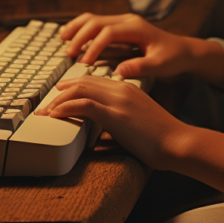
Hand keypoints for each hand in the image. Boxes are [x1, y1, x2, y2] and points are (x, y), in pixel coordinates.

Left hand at [37, 75, 223, 190]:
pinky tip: (55, 115)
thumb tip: (102, 130)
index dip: (73, 86)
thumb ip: (120, 118)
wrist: (178, 142)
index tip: (59, 96)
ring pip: (79, 90)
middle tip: (46, 104)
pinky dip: (65, 108)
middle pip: (83, 82)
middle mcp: (120, 89)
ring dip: (58, 101)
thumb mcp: (137, 121)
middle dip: (61, 92)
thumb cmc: (161, 137)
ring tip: (46, 112)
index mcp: (126, 88)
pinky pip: (83, 105)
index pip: (93, 80)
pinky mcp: (115, 115)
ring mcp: (118, 100)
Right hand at [60, 13, 196, 79]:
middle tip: (69, 54)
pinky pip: (97, 23)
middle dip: (80, 36)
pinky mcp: (120, 27)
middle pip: (97, 21)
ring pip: (94, 18)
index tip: (85, 63)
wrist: (183, 50)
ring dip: (77, 28)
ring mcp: (123, 21)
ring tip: (63, 40)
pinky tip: (72, 37)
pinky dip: (82, 28)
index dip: (94, 46)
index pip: (108, 32)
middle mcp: (128, 20)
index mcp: (136, 27)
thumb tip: (118, 72)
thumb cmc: (173, 58)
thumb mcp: (160, 65)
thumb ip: (140, 67)